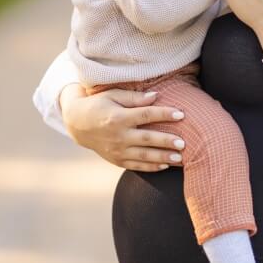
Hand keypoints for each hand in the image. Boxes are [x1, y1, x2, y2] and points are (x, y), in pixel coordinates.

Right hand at [59, 84, 185, 171]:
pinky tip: (165, 165)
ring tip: (180, 158)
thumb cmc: (99, 104)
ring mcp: (117, 150)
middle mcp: (118, 136)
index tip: (181, 114)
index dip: (164, 114)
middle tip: (184, 143)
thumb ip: (134, 97)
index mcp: (118, 117)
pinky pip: (136, 166)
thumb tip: (156, 96)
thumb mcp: (113, 95)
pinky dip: (151, 167)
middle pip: (147, 139)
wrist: (77, 124)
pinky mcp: (116, 160)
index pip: (145, 115)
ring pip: (144, 156)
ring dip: (163, 157)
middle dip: (166, 141)